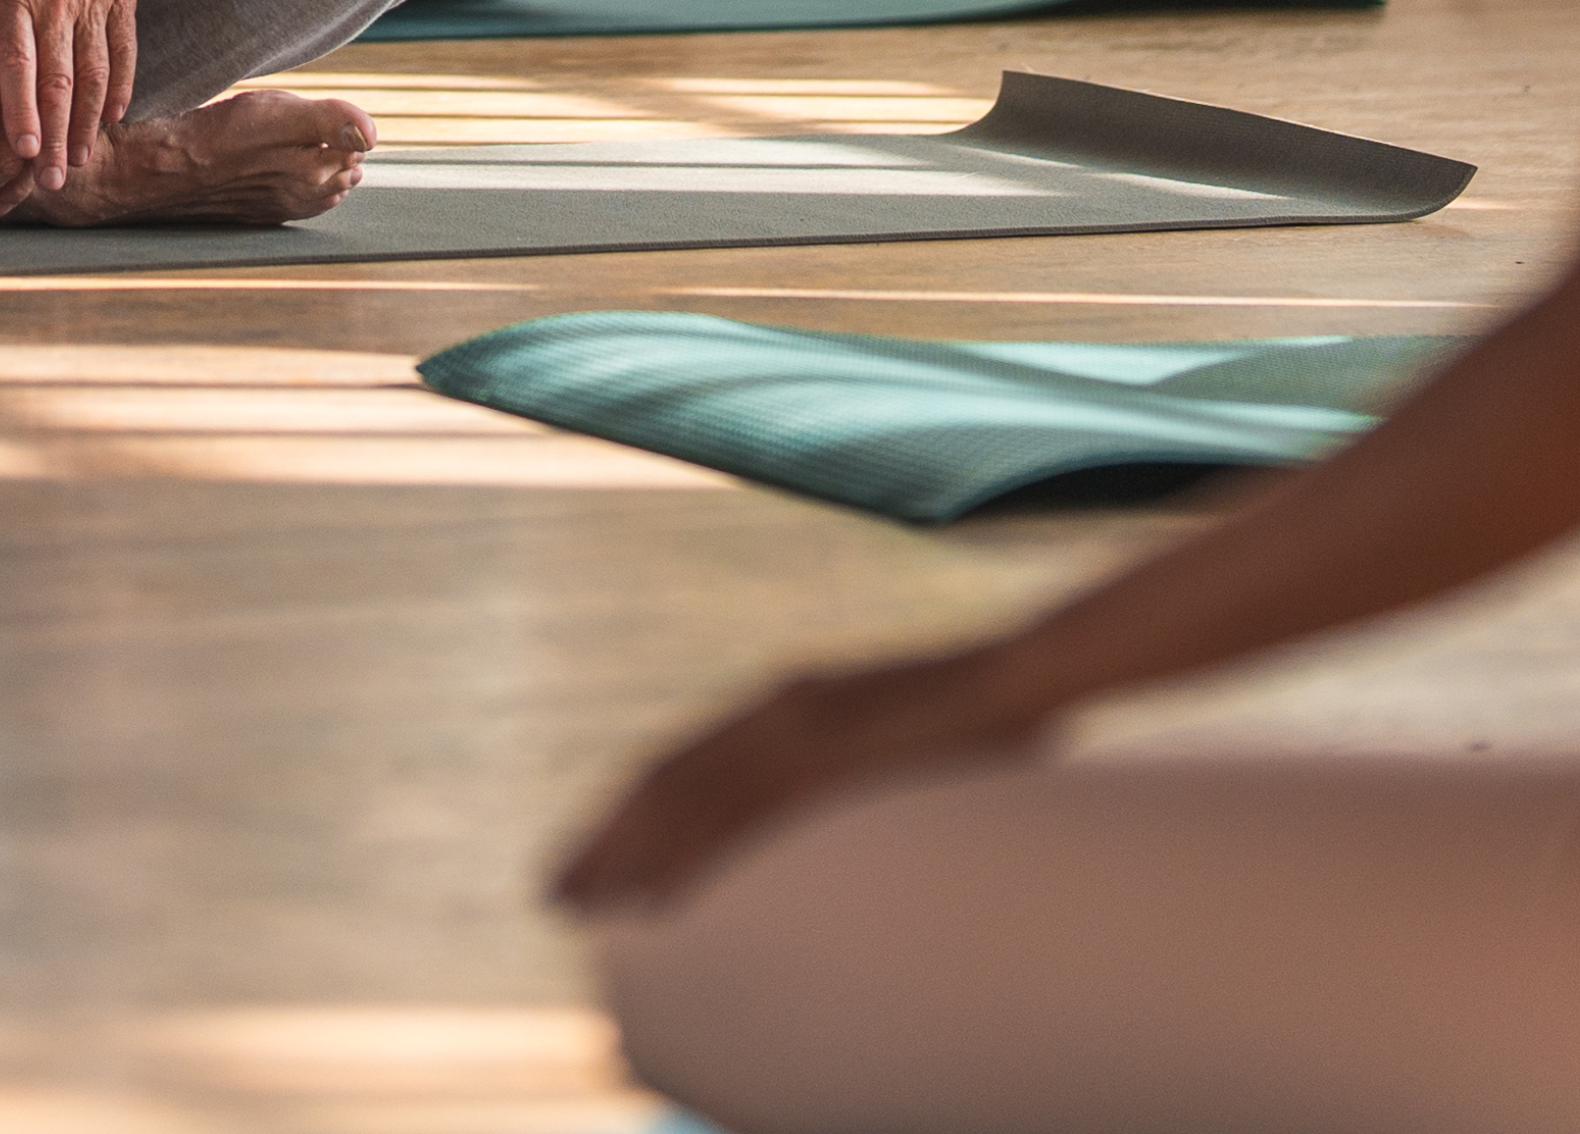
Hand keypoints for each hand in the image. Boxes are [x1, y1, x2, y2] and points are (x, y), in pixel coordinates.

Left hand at [0, 0, 140, 196]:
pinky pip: (123, 46)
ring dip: (87, 125)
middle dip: (54, 137)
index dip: (22, 111)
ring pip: (93, 72)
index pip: (20, 62)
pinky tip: (114, 117)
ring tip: (78, 162)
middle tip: (46, 183)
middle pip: (60, 81)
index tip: (18, 153)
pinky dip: (119, 85)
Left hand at [551, 641, 1056, 915]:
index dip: (626, 810)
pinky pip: (740, 822)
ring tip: (581, 908)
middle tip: (555, 892)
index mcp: (786, 698)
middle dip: (603, 840)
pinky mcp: (827, 758)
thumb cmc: (979, 716)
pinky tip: (658, 906)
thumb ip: (846, 767)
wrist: (1024, 672)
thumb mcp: (890, 740)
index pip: (681, 759)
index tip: (591, 855)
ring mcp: (797, 728)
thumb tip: (830, 814)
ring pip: (684, 802)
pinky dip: (690, 863)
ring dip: (624, 858)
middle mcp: (774, 706)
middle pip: (662, 780)